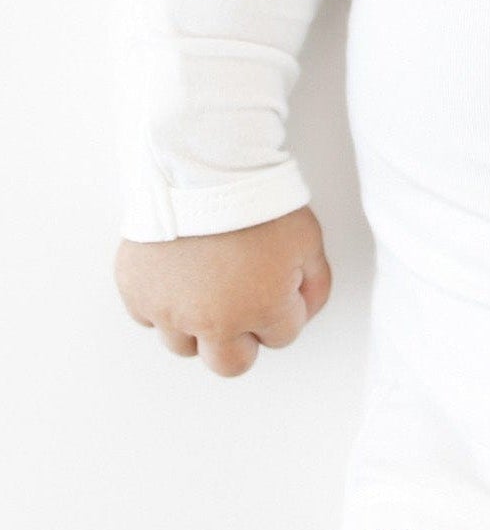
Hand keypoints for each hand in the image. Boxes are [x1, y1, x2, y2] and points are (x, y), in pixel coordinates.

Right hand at [114, 204, 331, 376]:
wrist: (203, 165)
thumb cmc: (258, 199)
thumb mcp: (308, 239)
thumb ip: (313, 284)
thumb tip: (300, 310)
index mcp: (260, 310)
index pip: (282, 337)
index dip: (283, 308)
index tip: (276, 283)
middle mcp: (212, 322)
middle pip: (230, 364)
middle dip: (242, 340)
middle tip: (241, 305)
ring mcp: (169, 310)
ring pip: (183, 345)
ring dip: (197, 325)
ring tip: (206, 284)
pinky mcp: (136, 291)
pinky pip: (147, 316)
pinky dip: (161, 302)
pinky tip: (176, 272)